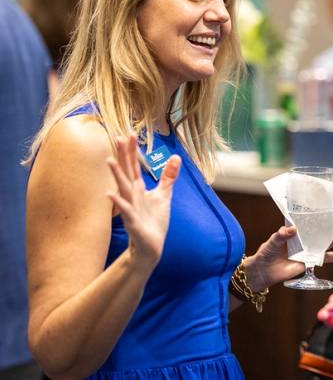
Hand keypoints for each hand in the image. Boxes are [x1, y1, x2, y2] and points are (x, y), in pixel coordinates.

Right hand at [106, 133, 180, 266]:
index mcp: (138, 188)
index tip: (130, 132)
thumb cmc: (154, 221)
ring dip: (116, 175)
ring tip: (110, 160)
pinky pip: (125, 211)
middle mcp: (132, 195)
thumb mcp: (163, 195)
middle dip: (124, 155)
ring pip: (122, 188)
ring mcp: (131, 208)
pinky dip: (118, 202)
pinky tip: (110, 194)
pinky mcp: (133, 222)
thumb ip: (168, 177)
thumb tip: (176, 157)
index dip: (132, 150)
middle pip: (127, 171)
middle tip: (118, 137)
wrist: (150, 247)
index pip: (134, 165)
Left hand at [244, 215, 332, 290]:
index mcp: (296, 229)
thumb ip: (282, 235)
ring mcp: (309, 249)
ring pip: (328, 244)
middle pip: (323, 232)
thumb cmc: (266, 253)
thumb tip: (293, 229)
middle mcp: (305, 238)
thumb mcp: (272, 241)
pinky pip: (327, 258)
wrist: (263, 272)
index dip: (323, 216)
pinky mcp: (311, 261)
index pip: (312, 220)